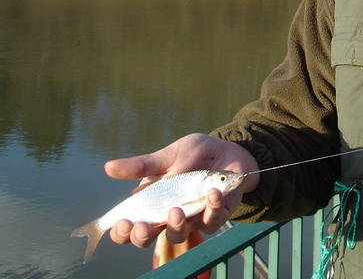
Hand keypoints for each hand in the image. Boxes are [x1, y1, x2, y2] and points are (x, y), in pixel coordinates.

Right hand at [105, 133, 259, 248]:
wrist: (227, 150)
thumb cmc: (194, 155)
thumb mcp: (167, 157)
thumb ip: (141, 166)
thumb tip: (107, 167)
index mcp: (152, 204)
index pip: (130, 227)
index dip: (122, 231)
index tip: (122, 223)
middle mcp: (168, 216)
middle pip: (149, 239)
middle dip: (143, 236)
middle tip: (144, 227)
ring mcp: (192, 218)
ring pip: (180, 235)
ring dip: (176, 226)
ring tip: (176, 211)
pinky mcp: (216, 215)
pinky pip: (212, 219)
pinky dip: (212, 206)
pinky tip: (212, 191)